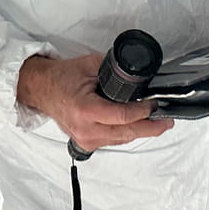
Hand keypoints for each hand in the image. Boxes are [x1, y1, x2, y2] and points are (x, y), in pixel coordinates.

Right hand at [16, 53, 173, 150]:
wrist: (41, 90)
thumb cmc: (62, 78)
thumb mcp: (90, 66)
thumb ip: (115, 72)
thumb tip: (139, 77)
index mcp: (85, 109)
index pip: (122, 116)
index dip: (143, 112)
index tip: (155, 105)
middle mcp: (85, 129)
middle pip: (127, 133)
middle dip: (150, 128)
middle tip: (167, 121)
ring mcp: (85, 139)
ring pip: (122, 139)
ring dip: (140, 131)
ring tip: (157, 123)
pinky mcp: (86, 144)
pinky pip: (113, 141)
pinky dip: (126, 133)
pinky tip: (136, 125)